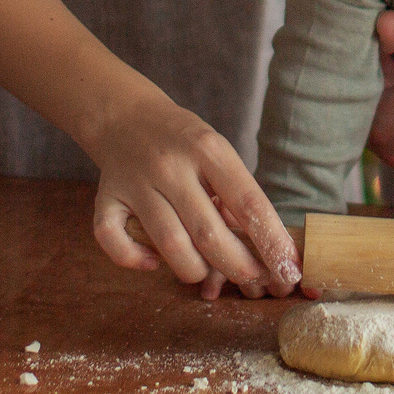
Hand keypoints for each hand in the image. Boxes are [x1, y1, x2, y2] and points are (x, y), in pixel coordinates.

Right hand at [85, 87, 300, 299]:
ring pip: (169, 245)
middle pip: (209, 233)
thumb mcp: (216, 151)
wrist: (125, 115)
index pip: (248, 202)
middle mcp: (170, 166)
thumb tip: (261, 247)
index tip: (288, 268)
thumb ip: (234, 193)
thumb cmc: (182, 141)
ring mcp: (136, 184)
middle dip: (238, 266)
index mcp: (207, 149)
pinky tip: (153, 262)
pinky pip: (113, 241)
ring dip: (194, 270)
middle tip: (254, 279)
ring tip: (206, 272)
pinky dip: (134, 261)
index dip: (271, 241)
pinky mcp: (105, 198)